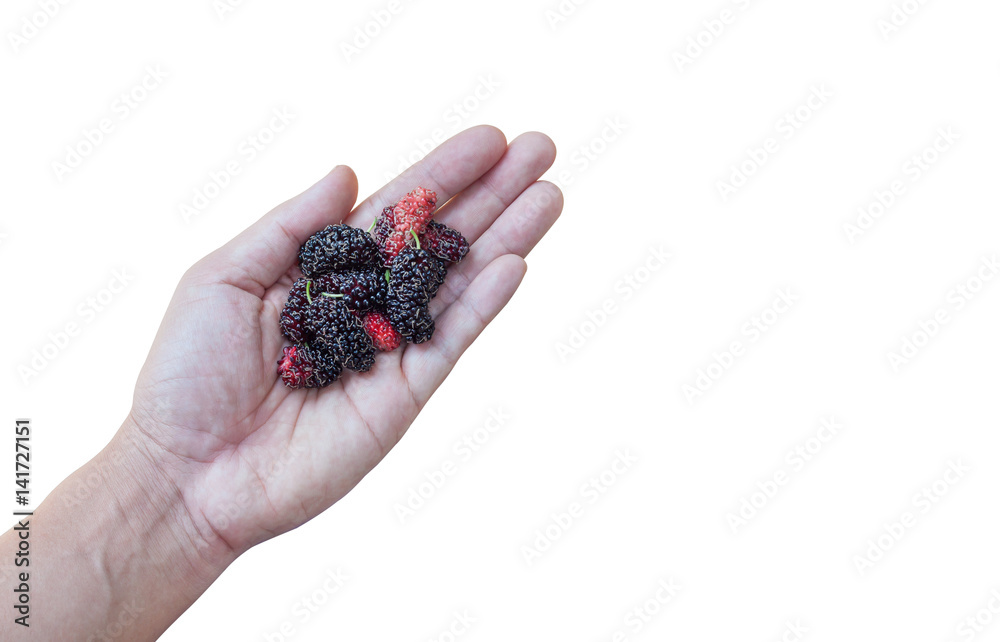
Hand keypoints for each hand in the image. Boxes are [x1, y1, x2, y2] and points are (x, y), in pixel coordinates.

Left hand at [125, 126, 561, 556]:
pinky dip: (484, 302)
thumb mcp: (222, 278)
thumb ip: (290, 227)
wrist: (188, 473)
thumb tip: (348, 173)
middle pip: (440, 240)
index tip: (489, 139)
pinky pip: (451, 339)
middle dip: (493, 194)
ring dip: (507, 238)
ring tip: (550, 195)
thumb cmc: (188, 374)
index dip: (441, 174)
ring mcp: (390, 348)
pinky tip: (516, 262)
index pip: (394, 211)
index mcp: (322, 272)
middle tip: (542, 149)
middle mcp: (365, 304)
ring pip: (459, 284)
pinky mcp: (405, 394)